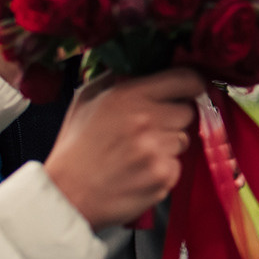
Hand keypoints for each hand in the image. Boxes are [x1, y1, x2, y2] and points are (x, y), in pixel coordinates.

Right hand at [44, 69, 202, 227]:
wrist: (66, 195)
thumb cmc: (76, 147)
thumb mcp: (87, 99)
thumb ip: (118, 77)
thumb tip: (146, 64)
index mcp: (129, 95)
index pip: (186, 79)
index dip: (191, 84)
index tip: (190, 90)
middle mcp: (147, 120)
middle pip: (187, 111)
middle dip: (172, 118)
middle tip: (148, 130)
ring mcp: (157, 150)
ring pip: (183, 139)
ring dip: (167, 145)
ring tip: (137, 154)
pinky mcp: (163, 177)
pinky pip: (178, 165)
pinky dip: (163, 169)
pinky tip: (138, 172)